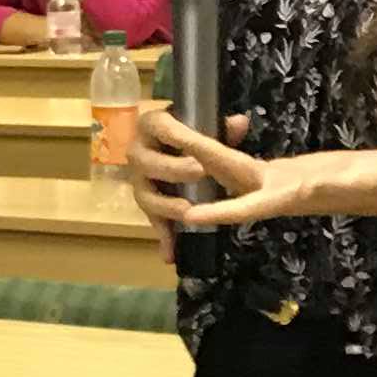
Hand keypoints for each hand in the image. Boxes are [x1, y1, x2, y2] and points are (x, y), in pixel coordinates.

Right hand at [128, 102, 282, 242]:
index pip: (158, 125)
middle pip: (146, 162)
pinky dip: (163, 237)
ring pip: (145, 195)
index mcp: (152, 125)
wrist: (180, 154)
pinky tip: (170, 253)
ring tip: (187, 213)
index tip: (193, 138)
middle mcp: (137, 152)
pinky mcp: (146, 205)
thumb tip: (239, 123)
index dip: (175, 135)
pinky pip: (151, 221)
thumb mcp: (210, 130)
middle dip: (172, 169)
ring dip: (165, 206)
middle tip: (200, 172)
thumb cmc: (193, 137)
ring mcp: (138, 181)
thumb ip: (224, 129)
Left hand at [132, 104, 376, 235]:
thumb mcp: (366, 179)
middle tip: (161, 139)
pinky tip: (203, 143)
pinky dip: (221, 153)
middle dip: (195, 160)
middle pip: (227, 175)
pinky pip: (241, 165)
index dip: (219, 210)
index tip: (189, 215)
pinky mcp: (279, 173)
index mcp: (291, 195)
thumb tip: (318, 180)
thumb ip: (343, 180)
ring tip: (168, 136)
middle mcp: (274, 191)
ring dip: (200, 157)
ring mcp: (274, 183)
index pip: (249, 203)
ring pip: (228, 171)